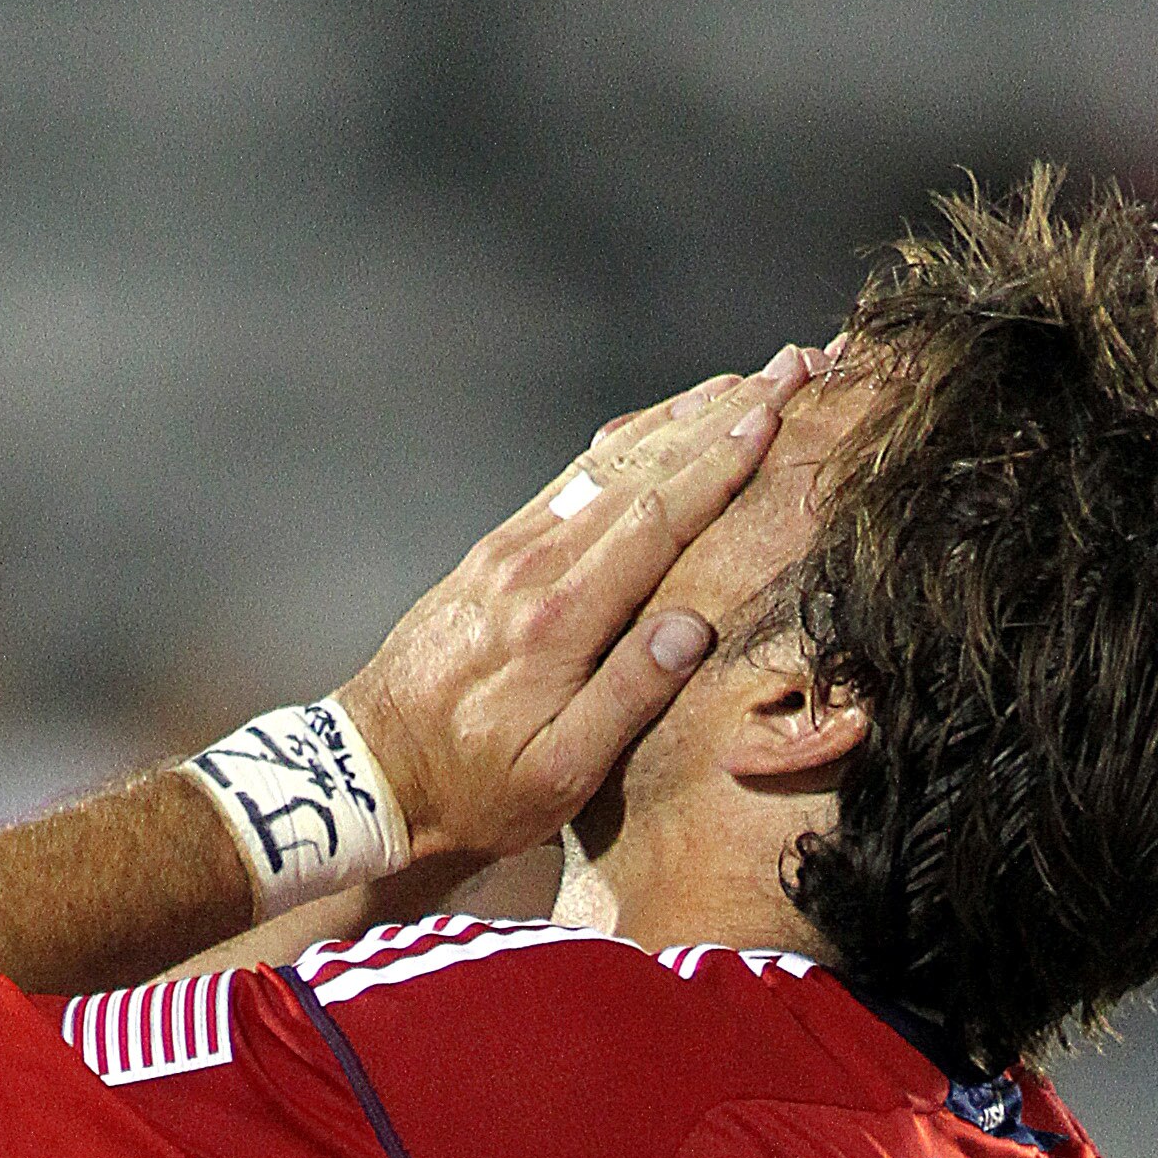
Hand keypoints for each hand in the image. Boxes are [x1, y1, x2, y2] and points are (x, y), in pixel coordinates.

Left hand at [340, 355, 809, 871]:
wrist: (371, 773)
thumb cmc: (474, 788)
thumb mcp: (560, 771)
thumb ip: (628, 696)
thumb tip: (693, 628)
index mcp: (559, 620)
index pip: (658, 518)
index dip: (721, 463)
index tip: (773, 415)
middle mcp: (533, 566)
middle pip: (643, 469)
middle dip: (720, 415)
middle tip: (785, 368)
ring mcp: (509, 552)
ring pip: (609, 463)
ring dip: (680, 417)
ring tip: (741, 383)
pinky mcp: (494, 554)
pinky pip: (572, 479)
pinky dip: (627, 444)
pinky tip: (658, 426)